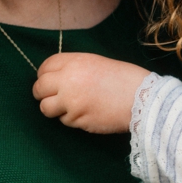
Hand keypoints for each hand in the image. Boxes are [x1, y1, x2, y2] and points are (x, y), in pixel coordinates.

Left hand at [32, 52, 150, 133]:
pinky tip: (86, 113)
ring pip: (46, 108)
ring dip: (53, 109)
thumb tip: (55, 78)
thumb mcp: (96, 62)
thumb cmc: (124, 78)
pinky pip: (64, 120)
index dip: (44, 75)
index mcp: (74, 62)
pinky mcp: (78, 120)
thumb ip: (74, 68)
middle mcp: (68, 80)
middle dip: (42, 94)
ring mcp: (71, 102)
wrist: (142, 98)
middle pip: (39, 88)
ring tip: (69, 108)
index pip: (44, 68)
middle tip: (51, 97)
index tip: (48, 81)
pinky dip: (71, 119)